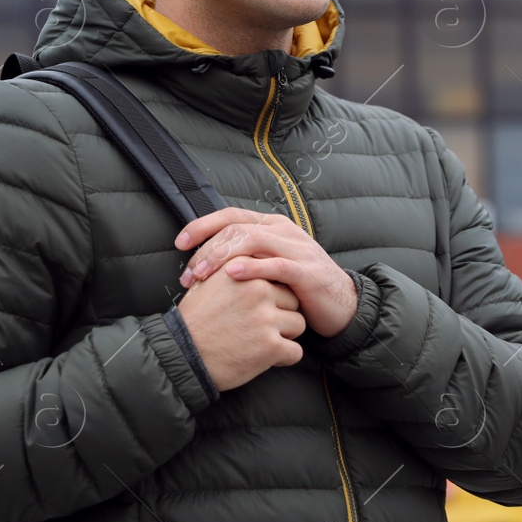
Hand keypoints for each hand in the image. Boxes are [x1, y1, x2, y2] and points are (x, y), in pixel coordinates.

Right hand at [175, 266, 305, 389]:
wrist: (182, 355)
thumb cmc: (196, 319)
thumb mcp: (210, 280)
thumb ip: (239, 268)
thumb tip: (263, 261)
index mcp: (243, 268)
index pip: (277, 273)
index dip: (271, 292)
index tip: (257, 305)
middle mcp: (257, 288)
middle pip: (292, 298)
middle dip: (281, 313)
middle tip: (257, 326)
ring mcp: (266, 317)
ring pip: (298, 324)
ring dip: (284, 335)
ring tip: (258, 341)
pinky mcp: (271, 346)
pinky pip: (295, 352)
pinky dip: (283, 358)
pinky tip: (262, 357)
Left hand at [176, 207, 358, 338]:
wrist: (342, 305)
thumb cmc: (299, 288)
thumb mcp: (270, 265)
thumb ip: (246, 257)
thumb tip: (205, 261)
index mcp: (272, 226)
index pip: (231, 216)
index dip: (202, 226)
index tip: (180, 243)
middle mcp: (283, 232)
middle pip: (236, 228)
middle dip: (207, 248)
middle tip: (189, 273)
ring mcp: (296, 249)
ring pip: (252, 240)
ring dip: (222, 256)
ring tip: (203, 273)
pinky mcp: (306, 272)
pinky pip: (276, 264)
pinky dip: (252, 267)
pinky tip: (232, 274)